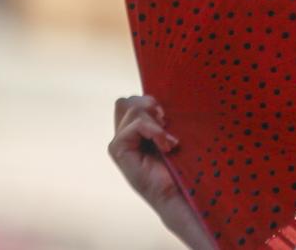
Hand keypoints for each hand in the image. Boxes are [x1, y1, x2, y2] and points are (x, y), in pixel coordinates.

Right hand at [109, 95, 215, 248]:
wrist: (176, 194)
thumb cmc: (177, 168)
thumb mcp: (167, 136)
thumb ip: (157, 119)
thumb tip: (155, 101)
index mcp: (133, 132)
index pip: (132, 101)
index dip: (149, 102)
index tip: (167, 117)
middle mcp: (122, 136)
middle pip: (126, 101)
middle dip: (147, 106)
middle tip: (165, 123)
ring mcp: (118, 143)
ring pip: (131, 109)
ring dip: (154, 122)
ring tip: (167, 140)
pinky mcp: (118, 149)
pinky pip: (136, 124)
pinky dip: (154, 131)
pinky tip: (166, 146)